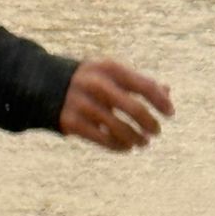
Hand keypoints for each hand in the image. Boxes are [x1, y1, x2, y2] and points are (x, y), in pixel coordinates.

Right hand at [59, 60, 173, 150]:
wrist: (43, 85)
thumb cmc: (90, 80)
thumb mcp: (112, 74)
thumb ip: (138, 82)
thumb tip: (167, 92)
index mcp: (110, 68)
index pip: (144, 85)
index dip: (160, 101)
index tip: (171, 114)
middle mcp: (96, 84)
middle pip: (134, 109)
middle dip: (150, 123)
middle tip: (157, 132)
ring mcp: (82, 103)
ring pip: (118, 127)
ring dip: (136, 138)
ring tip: (143, 143)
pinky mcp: (70, 122)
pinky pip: (102, 139)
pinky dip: (118, 146)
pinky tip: (126, 148)